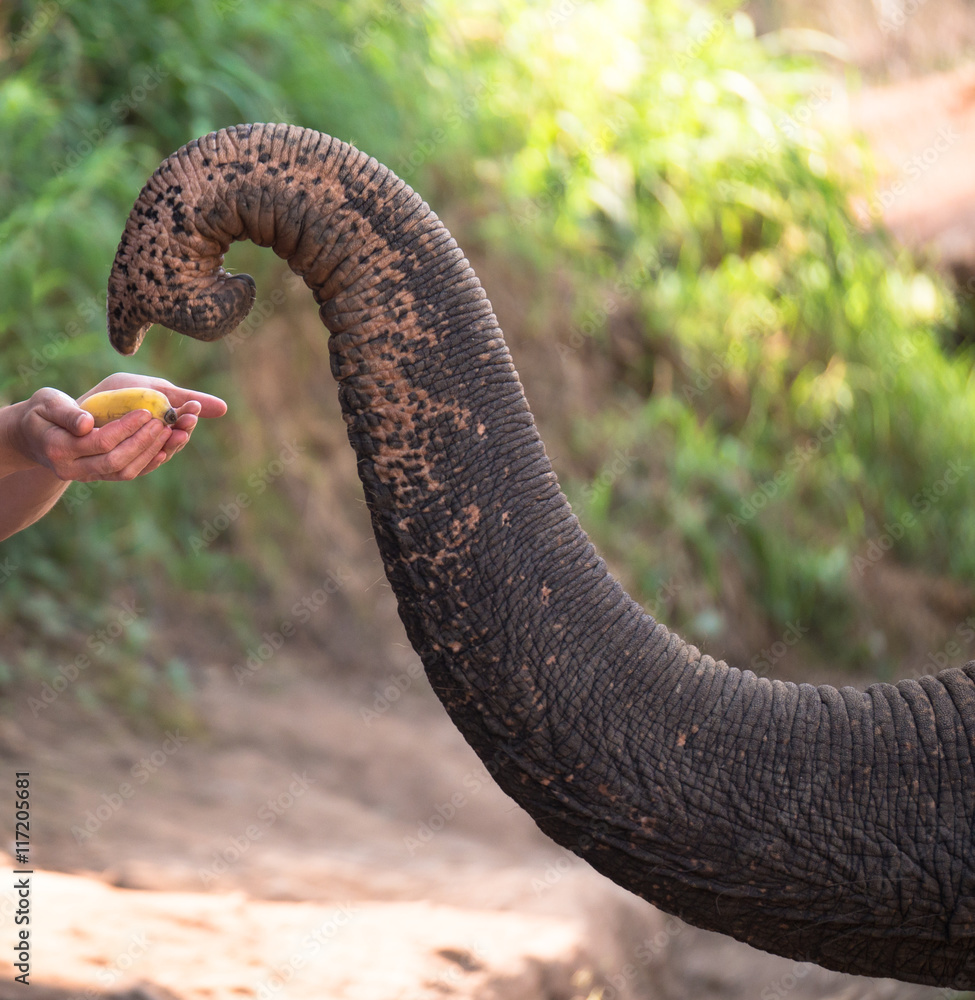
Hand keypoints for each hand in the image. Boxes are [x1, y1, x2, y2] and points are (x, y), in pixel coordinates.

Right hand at [5, 373, 226, 482]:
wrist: (32, 436)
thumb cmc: (40, 412)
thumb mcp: (47, 403)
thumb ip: (66, 412)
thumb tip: (87, 423)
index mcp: (58, 448)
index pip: (100, 442)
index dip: (126, 427)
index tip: (146, 412)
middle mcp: (72, 469)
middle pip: (116, 461)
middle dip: (144, 442)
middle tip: (165, 423)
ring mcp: (87, 476)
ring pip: (125, 472)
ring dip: (152, 453)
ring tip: (172, 433)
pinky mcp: (100, 476)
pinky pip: (127, 474)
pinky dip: (148, 463)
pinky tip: (166, 449)